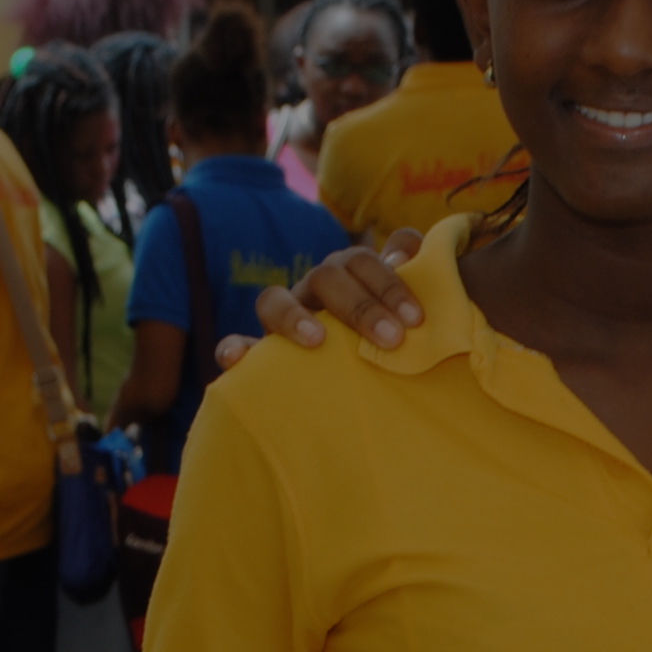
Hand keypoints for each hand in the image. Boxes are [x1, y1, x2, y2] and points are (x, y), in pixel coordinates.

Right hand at [236, 227, 427, 362]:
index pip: (364, 261)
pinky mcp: (259, 355)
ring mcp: (283, 321)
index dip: (389, 280)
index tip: (416, 318)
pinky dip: (234, 348)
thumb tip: (409, 251)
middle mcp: (314, 293)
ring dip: (295, 316)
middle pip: (327, 275)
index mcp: (350, 279)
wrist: (352, 400)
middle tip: (392, 339)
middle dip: (360, 305)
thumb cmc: (383, 352)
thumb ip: (412, 285)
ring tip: (318, 340)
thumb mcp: (402, 322)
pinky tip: (239, 360)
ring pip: (273, 299)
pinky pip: (236, 345)